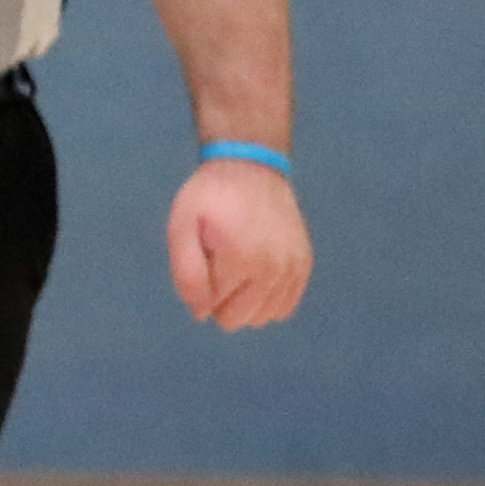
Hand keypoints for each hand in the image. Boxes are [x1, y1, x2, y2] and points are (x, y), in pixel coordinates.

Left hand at [168, 159, 311, 328]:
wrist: (252, 167)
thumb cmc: (210, 198)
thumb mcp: (181, 227)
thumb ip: (186, 272)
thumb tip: (200, 313)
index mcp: (241, 260)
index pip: (209, 305)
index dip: (197, 283)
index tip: (202, 252)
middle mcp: (273, 269)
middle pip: (235, 319)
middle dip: (218, 297)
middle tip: (218, 259)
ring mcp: (292, 269)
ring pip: (261, 317)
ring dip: (243, 300)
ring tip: (237, 262)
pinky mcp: (303, 265)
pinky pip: (283, 307)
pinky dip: (266, 299)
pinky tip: (254, 274)